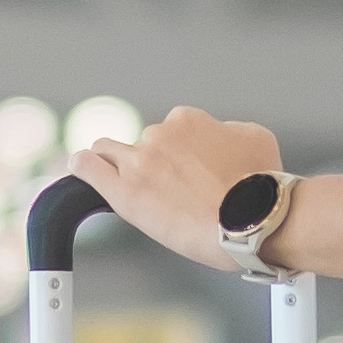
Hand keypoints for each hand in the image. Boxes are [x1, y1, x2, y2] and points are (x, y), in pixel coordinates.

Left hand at [67, 104, 280, 271]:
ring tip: (129, 186)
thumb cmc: (261, 186)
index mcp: (187, 120)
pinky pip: (88, 168)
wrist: (251, 223)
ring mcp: (139, 162)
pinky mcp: (124, 191)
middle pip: (143, 143)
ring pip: (110, 151)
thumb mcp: (257, 138)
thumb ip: (228, 130)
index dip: (179, 153)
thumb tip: (219, 135)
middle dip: (153, 163)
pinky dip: (83, 168)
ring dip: (117, 164)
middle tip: (170, 191)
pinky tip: (81, 171)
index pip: (171, 130)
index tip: (189, 174)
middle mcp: (160, 134)